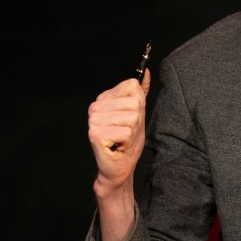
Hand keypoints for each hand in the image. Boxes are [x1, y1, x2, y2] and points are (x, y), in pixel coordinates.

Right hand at [88, 69, 150, 187]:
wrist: (118, 168)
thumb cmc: (127, 142)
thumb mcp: (138, 113)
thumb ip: (140, 92)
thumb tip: (147, 72)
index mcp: (103, 99)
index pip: (132, 85)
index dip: (138, 105)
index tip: (129, 119)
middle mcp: (95, 107)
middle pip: (134, 103)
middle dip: (137, 121)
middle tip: (126, 133)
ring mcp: (93, 120)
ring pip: (132, 118)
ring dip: (132, 132)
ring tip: (122, 140)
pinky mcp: (96, 134)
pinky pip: (126, 132)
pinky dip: (127, 142)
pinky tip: (118, 146)